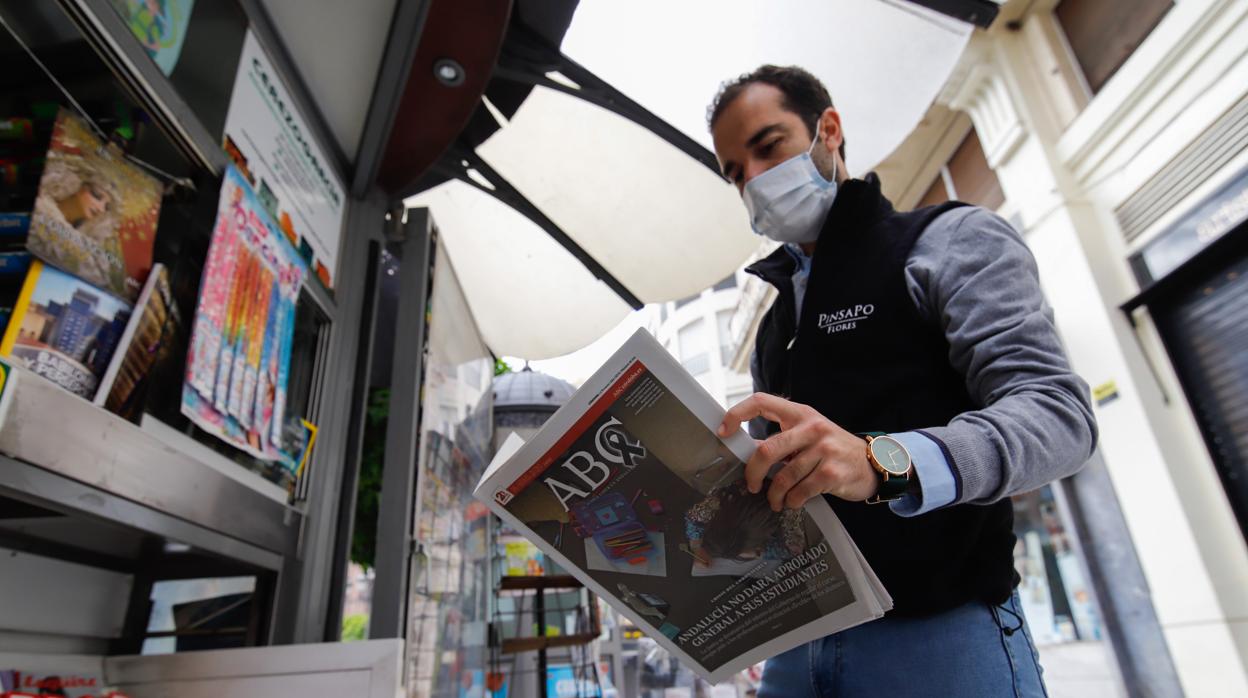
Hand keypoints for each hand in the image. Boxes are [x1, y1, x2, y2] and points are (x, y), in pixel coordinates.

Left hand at [717, 393, 876, 509]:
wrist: (872, 463)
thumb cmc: (833, 449)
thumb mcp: (809, 435)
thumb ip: (782, 441)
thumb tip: (747, 454)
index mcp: (800, 414)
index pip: (762, 402)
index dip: (737, 414)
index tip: (724, 431)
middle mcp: (811, 427)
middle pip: (767, 449)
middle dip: (753, 473)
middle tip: (751, 486)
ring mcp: (823, 449)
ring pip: (783, 477)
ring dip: (774, 495)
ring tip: (776, 501)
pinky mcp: (832, 472)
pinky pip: (800, 492)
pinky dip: (792, 501)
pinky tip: (793, 502)